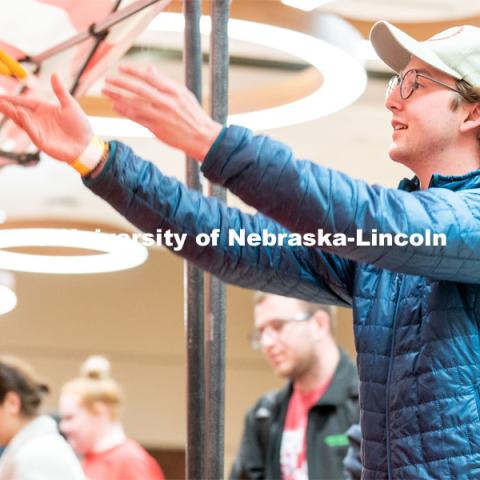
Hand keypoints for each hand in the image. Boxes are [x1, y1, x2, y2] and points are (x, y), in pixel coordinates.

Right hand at [0, 74, 92, 162]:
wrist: (87, 145)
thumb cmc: (80, 126)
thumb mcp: (70, 105)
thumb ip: (60, 91)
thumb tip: (54, 74)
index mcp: (44, 110)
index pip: (25, 102)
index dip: (13, 99)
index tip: (1, 95)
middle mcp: (39, 120)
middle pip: (19, 111)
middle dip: (7, 106)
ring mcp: (39, 131)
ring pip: (22, 121)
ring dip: (12, 113)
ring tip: (1, 104)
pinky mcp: (42, 141)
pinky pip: (32, 131)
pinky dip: (26, 122)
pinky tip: (20, 114)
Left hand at [103, 64, 221, 161]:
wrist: (202, 137)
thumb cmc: (194, 115)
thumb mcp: (184, 94)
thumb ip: (165, 81)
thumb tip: (149, 69)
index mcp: (174, 92)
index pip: (150, 77)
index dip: (134, 71)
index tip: (121, 67)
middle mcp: (166, 103)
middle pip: (139, 90)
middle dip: (121, 83)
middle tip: (108, 78)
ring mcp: (160, 116)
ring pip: (135, 104)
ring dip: (118, 97)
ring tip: (106, 91)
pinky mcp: (157, 129)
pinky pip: (137, 118)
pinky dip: (125, 112)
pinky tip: (116, 106)